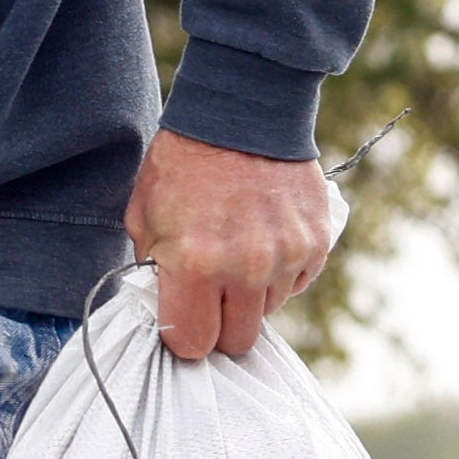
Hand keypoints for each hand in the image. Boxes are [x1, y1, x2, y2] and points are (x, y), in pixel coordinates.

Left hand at [127, 129, 342, 362]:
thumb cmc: (183, 165)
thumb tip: (165, 307)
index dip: (184, 335)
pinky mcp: (315, 243)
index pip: (193, 344)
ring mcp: (285, 257)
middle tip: (210, 296)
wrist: (240, 115)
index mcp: (196, 265)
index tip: (183, 317)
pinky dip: (280, 273)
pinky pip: (296, 284)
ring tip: (237, 255)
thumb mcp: (144, 217)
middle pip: (237, 340)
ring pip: (267, 312)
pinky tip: (262, 242)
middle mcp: (245, 268)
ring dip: (250, 295)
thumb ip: (152, 270)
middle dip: (220, 324)